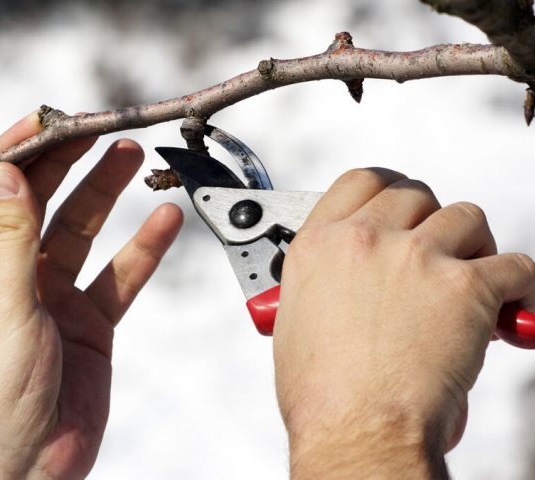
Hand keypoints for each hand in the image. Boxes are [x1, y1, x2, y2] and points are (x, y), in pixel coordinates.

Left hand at [0, 112, 182, 477]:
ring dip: (109, 195)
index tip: (49, 121)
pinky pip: (121, 275)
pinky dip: (144, 249)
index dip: (19, 154)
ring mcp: (54, 294)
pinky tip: (164, 222)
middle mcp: (11, 274)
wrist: (31, 464)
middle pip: (44, 204)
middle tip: (101, 132)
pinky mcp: (90, 318)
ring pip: (85, 231)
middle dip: (71, 165)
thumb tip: (10, 175)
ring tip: (133, 159)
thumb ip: (10, 238)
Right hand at [273, 168, 534, 478]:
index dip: (387, 189)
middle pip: (415, 193)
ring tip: (469, 277)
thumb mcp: (297, 318)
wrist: (355, 430)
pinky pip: (514, 265)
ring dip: (472, 244)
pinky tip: (507, 307)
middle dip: (429, 220)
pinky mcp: (465, 286)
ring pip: (464, 217)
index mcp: (321, 244)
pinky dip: (518, 285)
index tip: (401, 204)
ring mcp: (415, 257)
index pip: (361, 181)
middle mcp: (366, 240)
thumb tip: (345, 280)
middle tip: (437, 251)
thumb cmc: (321, 392)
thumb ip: (323, 280)